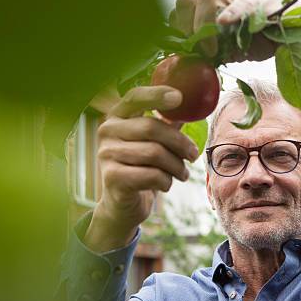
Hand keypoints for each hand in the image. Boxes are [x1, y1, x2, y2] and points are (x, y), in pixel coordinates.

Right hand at [83, 85, 198, 251]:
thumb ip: (169, 123)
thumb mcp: (155, 142)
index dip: (157, 95)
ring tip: (182, 174)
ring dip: (176, 166)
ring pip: (154, 154)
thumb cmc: (143, 167)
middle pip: (152, 128)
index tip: (179, 97)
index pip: (135, 97)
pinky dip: (166, 181)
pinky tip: (165, 184)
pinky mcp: (111, 177)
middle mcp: (106, 130)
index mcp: (118, 116)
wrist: (123, 205)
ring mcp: (105, 154)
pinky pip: (151, 175)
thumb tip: (194, 105)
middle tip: (193, 155)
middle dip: (180, 143)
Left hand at [170, 0, 281, 60]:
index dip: (178, 31)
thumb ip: (207, 50)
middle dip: (185, 27)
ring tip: (210, 50)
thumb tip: (190, 61)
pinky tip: (224, 22)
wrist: (290, 36)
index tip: (185, 51)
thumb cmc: (255, 39)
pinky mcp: (257, 0)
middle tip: (196, 51)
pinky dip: (230, 13)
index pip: (180, 10)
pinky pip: (240, 4)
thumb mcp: (225, 47)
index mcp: (207, 2)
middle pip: (187, 0)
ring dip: (202, 26)